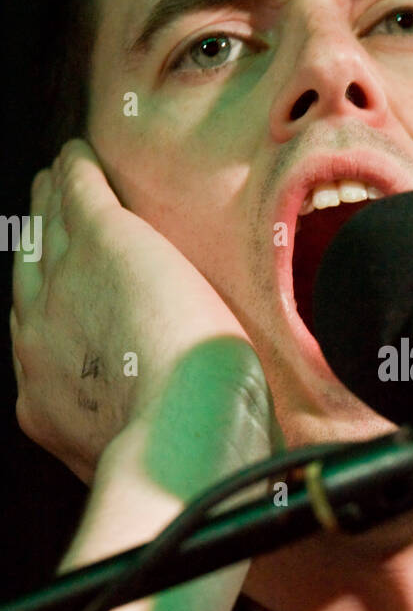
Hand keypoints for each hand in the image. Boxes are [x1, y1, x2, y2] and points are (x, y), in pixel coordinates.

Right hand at [11, 139, 269, 484]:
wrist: (183, 430)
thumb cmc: (185, 457)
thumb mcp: (136, 455)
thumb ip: (132, 438)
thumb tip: (161, 442)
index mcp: (45, 401)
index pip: (38, 340)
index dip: (47, 307)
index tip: (57, 295)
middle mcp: (39, 341)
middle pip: (30, 277)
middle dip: (36, 246)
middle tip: (43, 219)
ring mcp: (64, 287)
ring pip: (47, 230)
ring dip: (52, 201)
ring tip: (59, 180)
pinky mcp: (102, 241)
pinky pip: (78, 191)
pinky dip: (77, 170)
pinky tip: (79, 154)